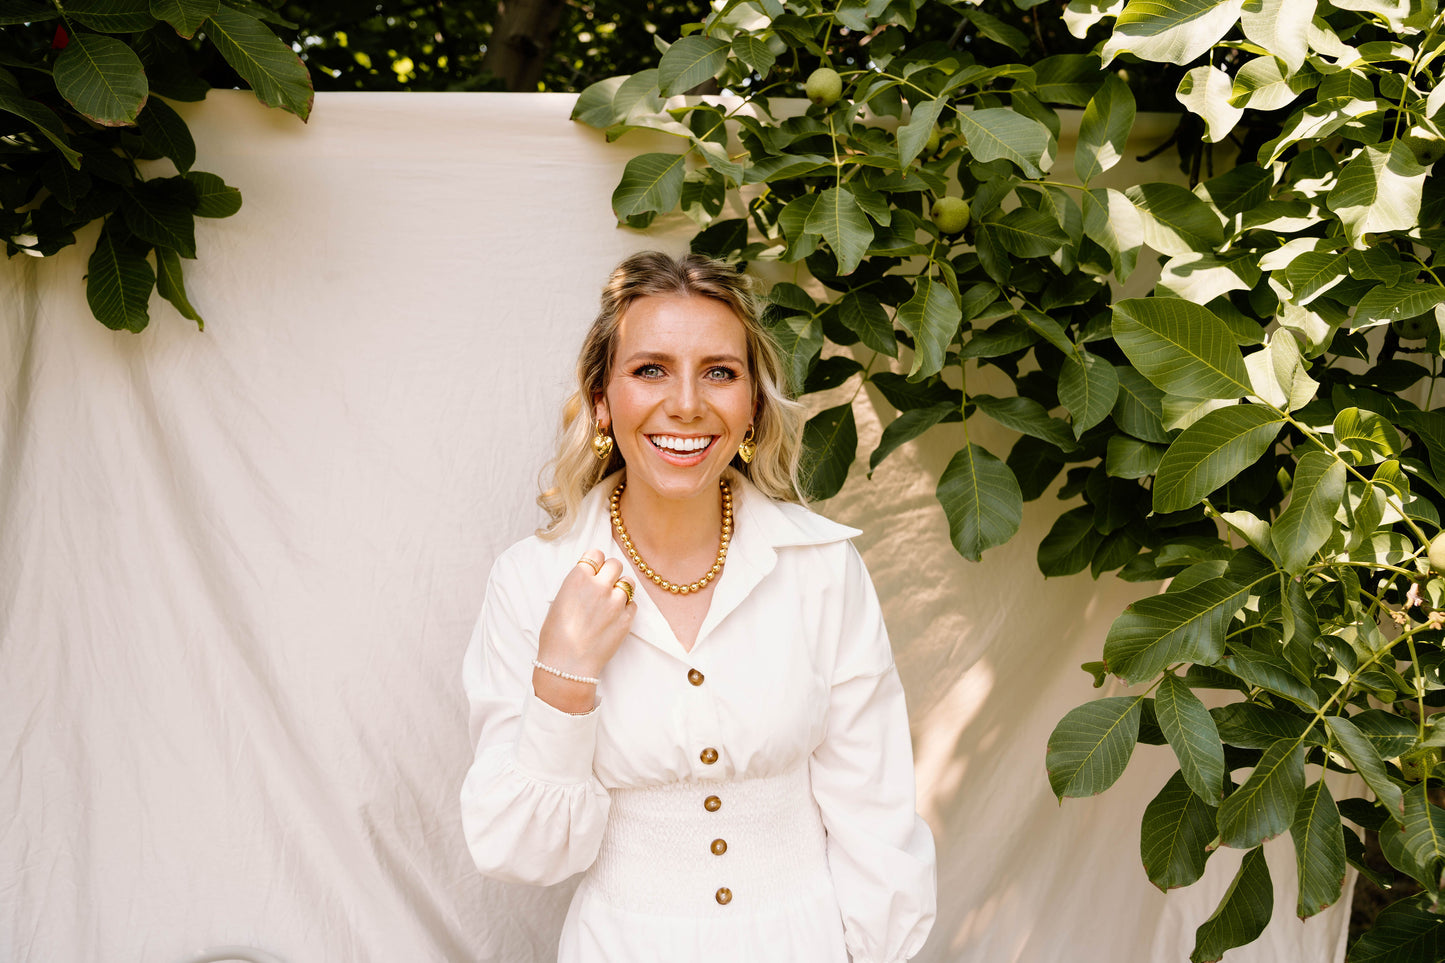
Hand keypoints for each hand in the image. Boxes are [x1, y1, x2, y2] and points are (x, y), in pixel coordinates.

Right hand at [534, 549, 634, 711]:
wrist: (567, 664)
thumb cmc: (556, 636)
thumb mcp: (559, 602)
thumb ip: (577, 585)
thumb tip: (588, 579)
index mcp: (577, 579)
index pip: (596, 554)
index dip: (596, 562)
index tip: (595, 569)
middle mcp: (598, 586)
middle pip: (616, 563)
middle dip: (611, 572)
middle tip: (606, 583)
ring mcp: (615, 603)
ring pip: (628, 582)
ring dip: (622, 588)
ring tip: (613, 600)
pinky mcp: (626, 620)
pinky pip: (633, 604)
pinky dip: (627, 608)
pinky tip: (616, 616)